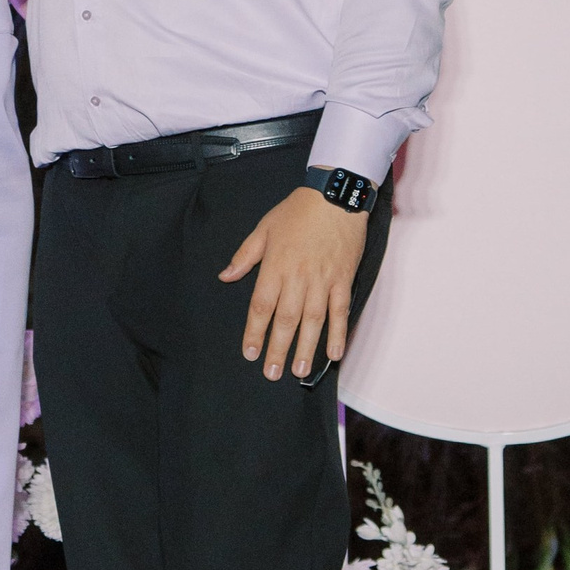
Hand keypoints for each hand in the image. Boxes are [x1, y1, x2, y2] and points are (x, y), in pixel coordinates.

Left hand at [219, 186, 367, 381]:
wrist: (334, 195)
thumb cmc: (297, 211)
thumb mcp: (264, 228)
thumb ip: (244, 256)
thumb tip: (225, 276)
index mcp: (275, 266)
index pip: (261, 306)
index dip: (255, 332)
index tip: (250, 353)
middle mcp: (298, 277)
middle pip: (286, 319)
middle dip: (278, 348)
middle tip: (272, 373)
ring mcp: (323, 280)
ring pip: (313, 320)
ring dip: (306, 347)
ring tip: (300, 371)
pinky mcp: (343, 279)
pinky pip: (340, 310)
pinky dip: (338, 332)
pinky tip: (334, 352)